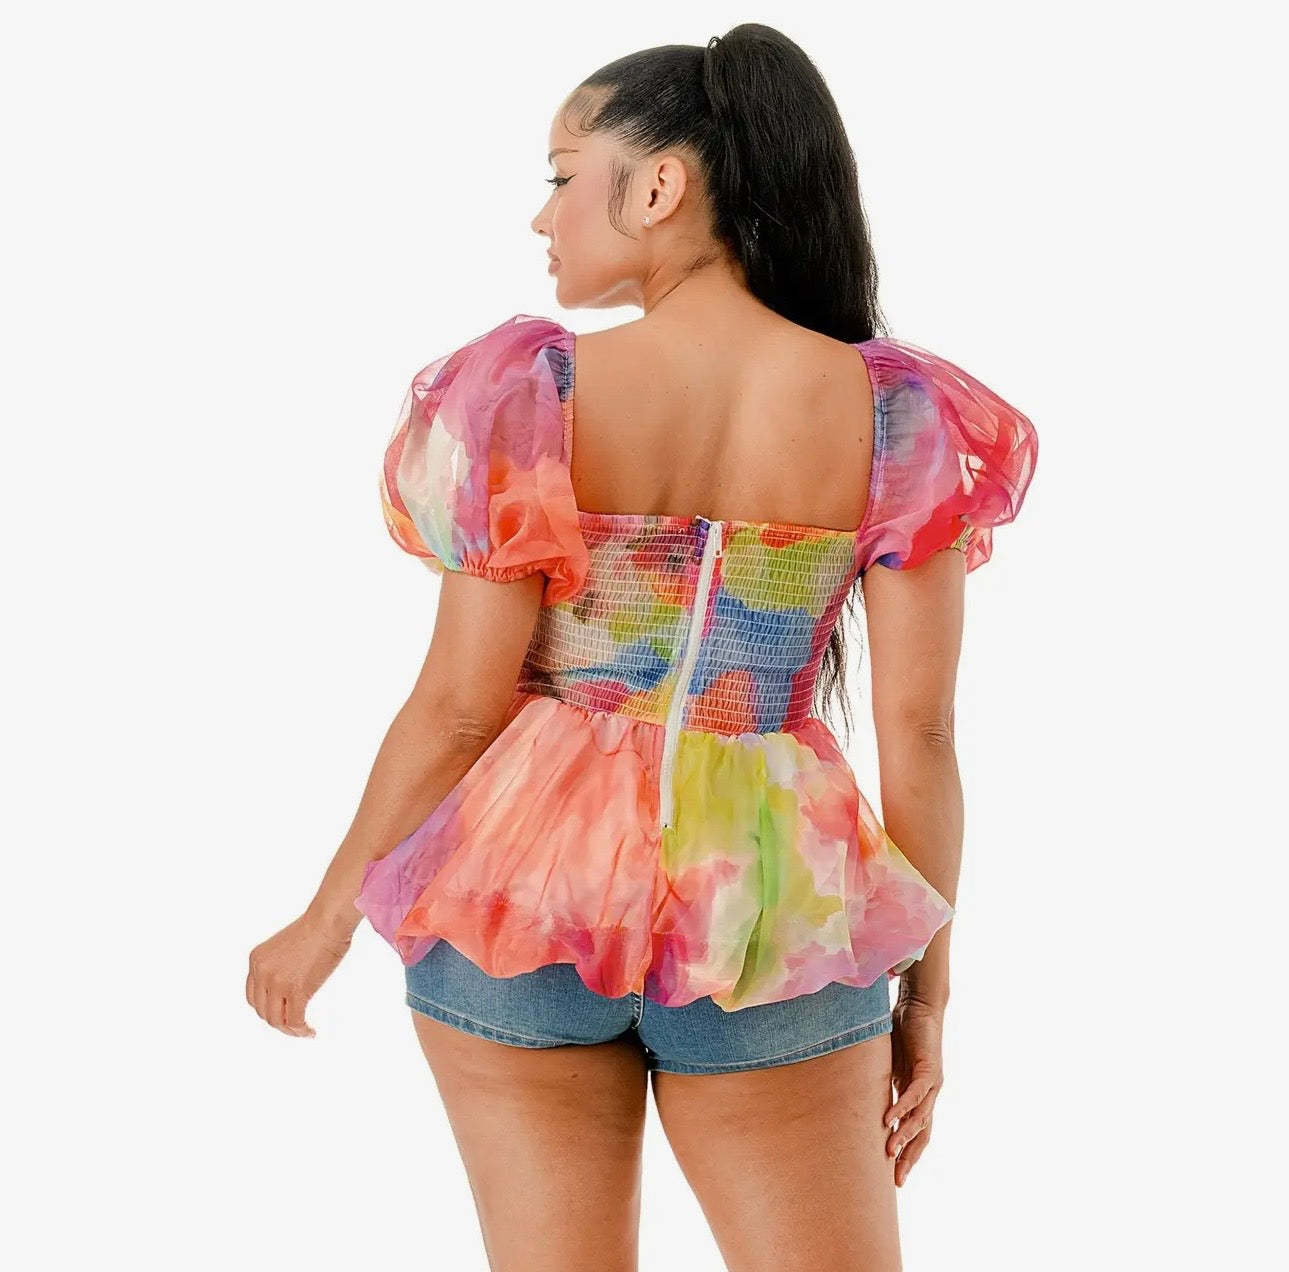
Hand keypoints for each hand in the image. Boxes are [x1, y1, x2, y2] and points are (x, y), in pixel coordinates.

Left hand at [246, 910, 352, 1037]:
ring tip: (303, 1031)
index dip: (266, 1008)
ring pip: (276, 1020)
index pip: (253, 996)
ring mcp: (277, 983)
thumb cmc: (318, 927)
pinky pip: (294, 1021)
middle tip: (295, 1023)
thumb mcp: (285, 947)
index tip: (282, 1012)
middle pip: (262, 1010)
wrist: (328, 920)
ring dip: (289, 1029)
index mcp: (256, 959)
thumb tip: (290, 986)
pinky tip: (310, 1032)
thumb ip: (280, 966)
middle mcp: (261, 972)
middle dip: (279, 1020)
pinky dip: (301, 1031)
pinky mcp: (296, 991)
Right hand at [885, 992, 945, 1185]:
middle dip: (909, 1157)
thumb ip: (878, 1081)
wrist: (921, 1005)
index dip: (906, 1153)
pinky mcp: (930, 1069)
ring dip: (905, 1136)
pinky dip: (904, 1108)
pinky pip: (917, 1094)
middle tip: (897, 1180)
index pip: (914, 1131)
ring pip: (920, 1118)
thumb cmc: (902, 1031)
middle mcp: (928, 1094)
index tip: (894, 1176)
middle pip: (922, 1134)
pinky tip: (891, 1120)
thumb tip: (853, 1094)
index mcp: (917, 1095)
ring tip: (890, 1152)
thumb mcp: (887, 1064)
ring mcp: (932, 1084)